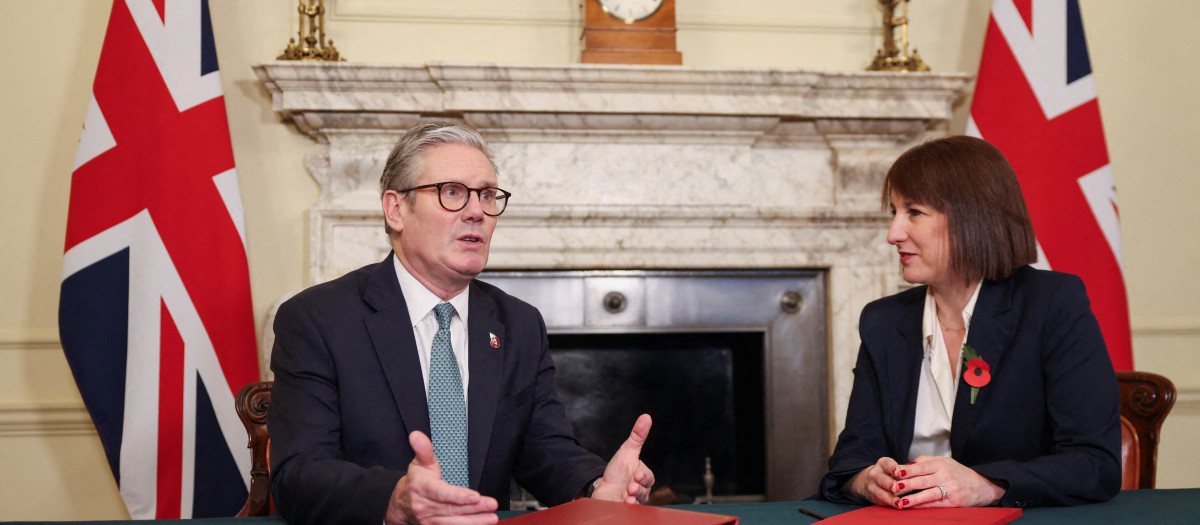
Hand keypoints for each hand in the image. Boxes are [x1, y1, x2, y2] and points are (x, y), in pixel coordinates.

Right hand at [384, 431, 498, 524]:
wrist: (400, 503)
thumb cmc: (416, 480)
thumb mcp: (419, 462)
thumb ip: (423, 449)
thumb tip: (416, 435)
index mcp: (422, 488)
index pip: (441, 493)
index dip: (458, 496)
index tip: (475, 496)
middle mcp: (424, 506)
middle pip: (452, 509)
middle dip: (475, 508)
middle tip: (492, 505)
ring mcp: (428, 520)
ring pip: (453, 523)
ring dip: (474, 522)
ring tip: (492, 518)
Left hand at [591, 414, 655, 503]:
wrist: (603, 489)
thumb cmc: (617, 471)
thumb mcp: (627, 451)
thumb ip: (638, 435)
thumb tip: (646, 417)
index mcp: (642, 476)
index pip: (648, 477)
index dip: (644, 477)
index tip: (636, 475)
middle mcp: (641, 490)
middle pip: (645, 491)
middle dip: (639, 489)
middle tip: (631, 487)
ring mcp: (634, 501)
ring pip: (639, 502)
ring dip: (634, 499)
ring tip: (628, 496)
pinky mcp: (625, 509)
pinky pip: (631, 511)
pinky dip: (629, 508)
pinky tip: (624, 504)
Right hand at [846, 457, 901, 507]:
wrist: (867, 481)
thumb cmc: (887, 473)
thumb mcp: (892, 467)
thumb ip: (904, 469)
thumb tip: (918, 466)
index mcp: (882, 464)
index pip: (887, 464)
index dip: (893, 467)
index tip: (899, 471)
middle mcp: (875, 475)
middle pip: (881, 479)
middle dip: (889, 483)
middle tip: (897, 487)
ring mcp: (872, 487)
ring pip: (880, 493)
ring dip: (890, 498)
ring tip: (899, 503)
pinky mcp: (873, 498)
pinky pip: (881, 502)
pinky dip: (890, 504)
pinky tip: (898, 506)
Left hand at [890, 455, 1005, 508]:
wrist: (981, 486)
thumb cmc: (957, 472)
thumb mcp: (944, 461)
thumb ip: (925, 462)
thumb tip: (906, 465)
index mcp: (941, 464)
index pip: (922, 466)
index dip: (908, 469)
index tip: (895, 471)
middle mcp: (946, 476)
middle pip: (923, 480)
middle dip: (907, 484)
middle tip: (893, 487)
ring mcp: (950, 490)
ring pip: (928, 494)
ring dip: (914, 498)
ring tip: (901, 501)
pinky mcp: (953, 503)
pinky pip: (935, 504)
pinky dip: (923, 506)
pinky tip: (913, 507)